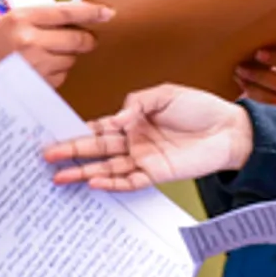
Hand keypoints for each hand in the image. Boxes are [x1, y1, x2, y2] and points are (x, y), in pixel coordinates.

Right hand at [0, 2, 112, 87]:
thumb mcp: (9, 23)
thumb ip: (42, 19)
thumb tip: (81, 19)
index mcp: (21, 18)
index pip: (67, 12)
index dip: (92, 12)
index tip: (108, 13)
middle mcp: (29, 40)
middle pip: (78, 39)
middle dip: (86, 40)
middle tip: (85, 41)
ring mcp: (34, 66)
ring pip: (71, 60)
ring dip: (66, 58)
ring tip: (42, 58)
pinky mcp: (38, 86)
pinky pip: (62, 77)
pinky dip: (57, 74)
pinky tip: (38, 72)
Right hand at [45, 85, 253, 190]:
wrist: (229, 129)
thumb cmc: (200, 108)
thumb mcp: (166, 94)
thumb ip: (137, 103)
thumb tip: (116, 119)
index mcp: (133, 119)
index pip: (99, 127)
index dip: (77, 130)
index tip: (54, 134)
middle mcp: (134, 140)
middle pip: (96, 148)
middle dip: (71, 152)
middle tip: (45, 157)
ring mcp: (143, 158)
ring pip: (106, 167)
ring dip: (83, 171)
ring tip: (59, 176)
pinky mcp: (156, 173)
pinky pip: (129, 180)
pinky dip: (111, 182)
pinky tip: (94, 181)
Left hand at [236, 34, 275, 105]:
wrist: (238, 77)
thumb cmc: (251, 54)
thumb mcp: (260, 40)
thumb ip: (269, 33)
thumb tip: (261, 13)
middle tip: (258, 53)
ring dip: (261, 76)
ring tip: (241, 69)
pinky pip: (274, 101)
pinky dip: (255, 90)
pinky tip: (242, 82)